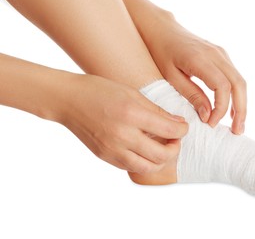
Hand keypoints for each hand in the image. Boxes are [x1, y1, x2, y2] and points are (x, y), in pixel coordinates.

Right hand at [60, 74, 187, 173]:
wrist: (68, 100)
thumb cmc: (100, 90)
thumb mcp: (132, 93)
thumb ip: (156, 111)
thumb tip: (178, 123)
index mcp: (131, 114)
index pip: (169, 130)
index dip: (183, 130)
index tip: (183, 126)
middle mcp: (122, 135)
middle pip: (162, 155)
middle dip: (176, 148)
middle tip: (176, 139)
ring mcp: (112, 149)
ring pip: (148, 167)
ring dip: (161, 160)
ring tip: (162, 147)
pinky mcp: (105, 157)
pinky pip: (131, 167)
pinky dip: (144, 162)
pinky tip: (145, 150)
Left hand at [145, 17, 246, 133]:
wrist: (163, 29)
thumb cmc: (161, 52)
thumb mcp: (170, 76)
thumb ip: (191, 95)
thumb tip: (208, 116)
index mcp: (201, 59)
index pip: (222, 87)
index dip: (220, 108)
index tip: (211, 124)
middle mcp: (216, 54)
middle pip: (238, 84)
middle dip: (241, 109)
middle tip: (237, 131)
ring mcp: (221, 53)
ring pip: (240, 80)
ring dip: (241, 103)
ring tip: (237, 124)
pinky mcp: (221, 55)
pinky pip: (234, 76)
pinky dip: (236, 94)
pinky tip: (231, 109)